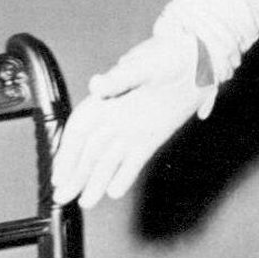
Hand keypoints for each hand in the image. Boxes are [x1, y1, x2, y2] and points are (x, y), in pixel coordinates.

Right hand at [52, 31, 204, 208]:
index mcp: (107, 99)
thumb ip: (120, 78)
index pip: (79, 131)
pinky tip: (114, 191)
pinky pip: (134, 161)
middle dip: (76, 175)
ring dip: (96, 181)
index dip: (67, 153)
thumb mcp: (146, 64)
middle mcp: (116, 118)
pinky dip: (124, 176)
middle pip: (90, 151)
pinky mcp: (152, 137)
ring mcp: (133, 130)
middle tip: (63, 197)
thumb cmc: (169, 55)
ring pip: (109, 160)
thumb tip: (96, 84)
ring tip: (85, 202)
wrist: (200, 60)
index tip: (59, 173)